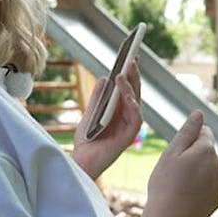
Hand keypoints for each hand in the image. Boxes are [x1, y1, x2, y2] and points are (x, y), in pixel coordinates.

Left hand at [72, 61, 142, 178]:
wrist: (81, 162)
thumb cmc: (86, 140)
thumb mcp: (90, 113)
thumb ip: (98, 97)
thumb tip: (105, 77)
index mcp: (120, 110)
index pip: (128, 88)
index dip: (130, 72)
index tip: (131, 54)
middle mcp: (128, 116)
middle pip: (134, 91)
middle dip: (133, 74)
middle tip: (131, 57)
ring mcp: (130, 125)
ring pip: (136, 100)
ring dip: (131, 85)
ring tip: (125, 70)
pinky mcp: (129, 135)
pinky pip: (135, 116)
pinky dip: (131, 102)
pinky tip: (124, 92)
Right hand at [142, 110, 217, 216]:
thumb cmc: (165, 184)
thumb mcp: (171, 153)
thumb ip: (188, 131)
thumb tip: (199, 113)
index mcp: (208, 149)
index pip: (205, 133)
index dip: (189, 141)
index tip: (177, 155)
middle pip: (208, 152)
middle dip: (195, 157)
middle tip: (175, 172)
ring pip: (209, 170)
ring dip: (199, 173)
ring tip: (180, 186)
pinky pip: (211, 186)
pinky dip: (201, 188)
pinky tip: (187, 197)